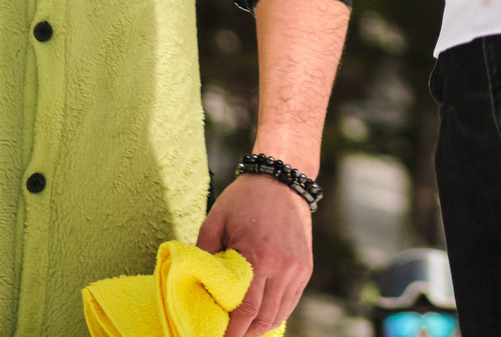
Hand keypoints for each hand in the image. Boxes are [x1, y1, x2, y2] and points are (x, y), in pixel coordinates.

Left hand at [198, 170, 312, 336]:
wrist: (283, 179)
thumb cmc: (244, 199)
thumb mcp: (215, 222)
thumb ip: (204, 255)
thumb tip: (195, 286)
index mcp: (259, 257)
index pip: (245, 311)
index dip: (231, 333)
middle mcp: (283, 267)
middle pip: (264, 319)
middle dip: (245, 336)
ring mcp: (298, 268)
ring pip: (279, 314)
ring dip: (260, 329)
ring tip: (242, 333)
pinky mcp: (306, 267)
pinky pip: (290, 301)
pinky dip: (275, 314)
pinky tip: (260, 319)